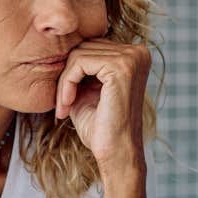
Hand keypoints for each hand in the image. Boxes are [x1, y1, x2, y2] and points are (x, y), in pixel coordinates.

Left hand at [55, 39, 150, 172]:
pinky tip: (67, 103)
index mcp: (134, 56)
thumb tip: (59, 44)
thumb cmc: (102, 127)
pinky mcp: (121, 67)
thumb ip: (80, 67)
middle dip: (67, 75)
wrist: (116, 153)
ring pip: (79, 54)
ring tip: (65, 106)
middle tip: (63, 103)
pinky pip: (79, 62)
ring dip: (65, 81)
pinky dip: (67, 83)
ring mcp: (132, 58)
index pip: (91, 46)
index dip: (73, 70)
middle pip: (85, 46)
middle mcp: (138, 52)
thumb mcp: (87, 89)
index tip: (65, 98)